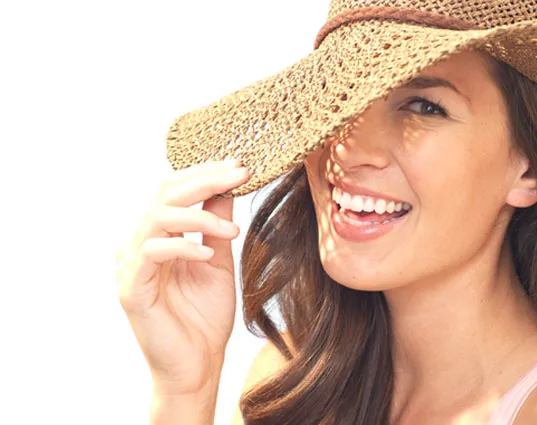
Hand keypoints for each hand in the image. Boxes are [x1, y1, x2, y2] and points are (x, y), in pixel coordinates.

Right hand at [115, 159, 249, 394]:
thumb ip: (215, 224)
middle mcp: (140, 243)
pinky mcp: (130, 288)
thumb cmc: (205, 314)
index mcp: (159, 235)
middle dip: (205, 179)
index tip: (240, 165)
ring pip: (157, 217)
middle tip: (240, 173)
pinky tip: (207, 252)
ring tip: (231, 231)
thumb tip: (227, 185)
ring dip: (199, 215)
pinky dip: (183, 246)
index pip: (174, 189)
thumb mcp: (218, 259)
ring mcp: (131, 265)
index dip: (205, 173)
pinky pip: (152, 252)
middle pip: (165, 194)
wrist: (198, 363)